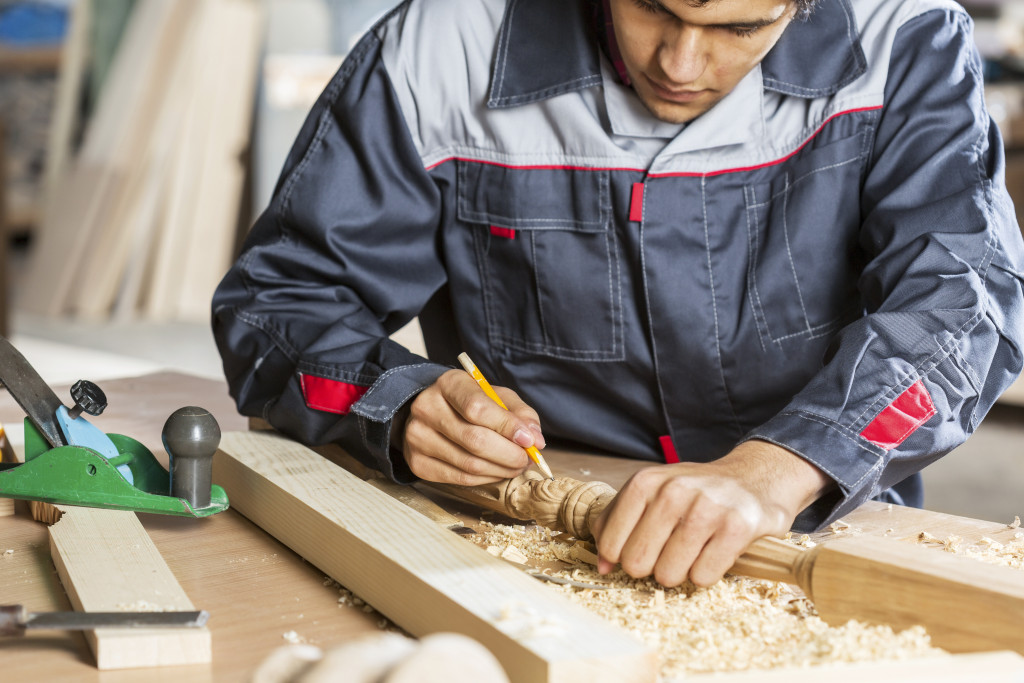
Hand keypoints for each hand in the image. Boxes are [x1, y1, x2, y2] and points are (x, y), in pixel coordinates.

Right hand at [402, 369, 545, 485]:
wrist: (432, 413)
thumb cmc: (469, 403)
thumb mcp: (495, 396)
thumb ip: (519, 413)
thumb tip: (535, 440)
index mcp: (448, 384)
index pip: (477, 408)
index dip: (508, 427)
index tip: (531, 441)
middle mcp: (427, 408)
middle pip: (475, 440)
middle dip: (510, 454)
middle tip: (527, 459)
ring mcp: (418, 437)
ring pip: (469, 464)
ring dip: (501, 470)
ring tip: (516, 465)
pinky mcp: (418, 463)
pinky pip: (460, 478)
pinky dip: (486, 478)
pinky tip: (497, 471)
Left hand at [590, 440, 830, 587]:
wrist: (753, 478)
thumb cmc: (694, 492)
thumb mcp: (650, 493)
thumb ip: (617, 523)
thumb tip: (603, 565)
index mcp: (646, 482)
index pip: (611, 542)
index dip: (620, 556)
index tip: (638, 550)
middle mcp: (674, 491)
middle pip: (637, 563)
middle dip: (651, 567)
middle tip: (669, 552)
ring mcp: (707, 508)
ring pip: (669, 574)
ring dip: (680, 572)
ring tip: (693, 550)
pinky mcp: (737, 527)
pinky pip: (703, 577)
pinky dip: (706, 574)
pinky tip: (713, 552)